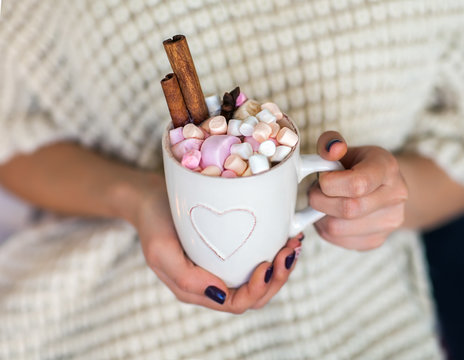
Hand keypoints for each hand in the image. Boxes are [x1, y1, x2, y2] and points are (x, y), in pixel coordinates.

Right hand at [132, 174, 302, 312]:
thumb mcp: (161, 250)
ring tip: (292, 243)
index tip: (267, 263)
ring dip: (280, 266)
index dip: (258, 290)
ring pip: (259, 279)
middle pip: (254, 295)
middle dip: (277, 278)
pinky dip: (273, 249)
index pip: (237, 303)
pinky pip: (254, 257)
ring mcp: (221, 265)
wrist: (150, 196)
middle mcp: (212, 281)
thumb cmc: (154, 221)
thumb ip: (187, 278)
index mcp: (197, 289)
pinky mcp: (227, 248)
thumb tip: (221, 295)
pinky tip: (284, 234)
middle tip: (289, 251)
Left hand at [308, 131, 407, 250]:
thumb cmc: (357, 165)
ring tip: (324, 202)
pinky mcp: (376, 240)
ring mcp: (389, 222)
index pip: (358, 184)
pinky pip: (338, 241)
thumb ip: (331, 143)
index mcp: (387, 168)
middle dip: (320, 200)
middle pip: (348, 209)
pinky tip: (330, 215)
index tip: (322, 178)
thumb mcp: (345, 148)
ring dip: (320, 216)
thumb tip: (331, 149)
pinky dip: (325, 229)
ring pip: (338, 229)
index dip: (329, 183)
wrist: (382, 186)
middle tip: (315, 191)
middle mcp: (395, 197)